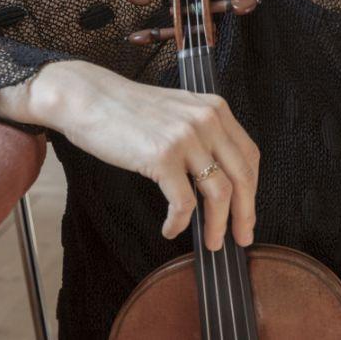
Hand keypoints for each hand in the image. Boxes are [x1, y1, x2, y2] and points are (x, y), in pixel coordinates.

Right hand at [27, 60, 259, 249]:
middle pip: (242, 177)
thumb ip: (202, 135)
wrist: (88, 98)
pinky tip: (170, 229)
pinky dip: (179, 222)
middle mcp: (207, 120)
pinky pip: (183, 202)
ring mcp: (186, 138)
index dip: (252, 189)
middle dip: (245, 214)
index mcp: (215, 109)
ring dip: (218, 225)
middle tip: (241, 238)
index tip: (248, 211)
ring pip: (219, 192)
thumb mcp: (178, 112)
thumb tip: (216, 179)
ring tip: (211, 242)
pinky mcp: (162, 156)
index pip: (250, 155)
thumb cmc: (127, 110)